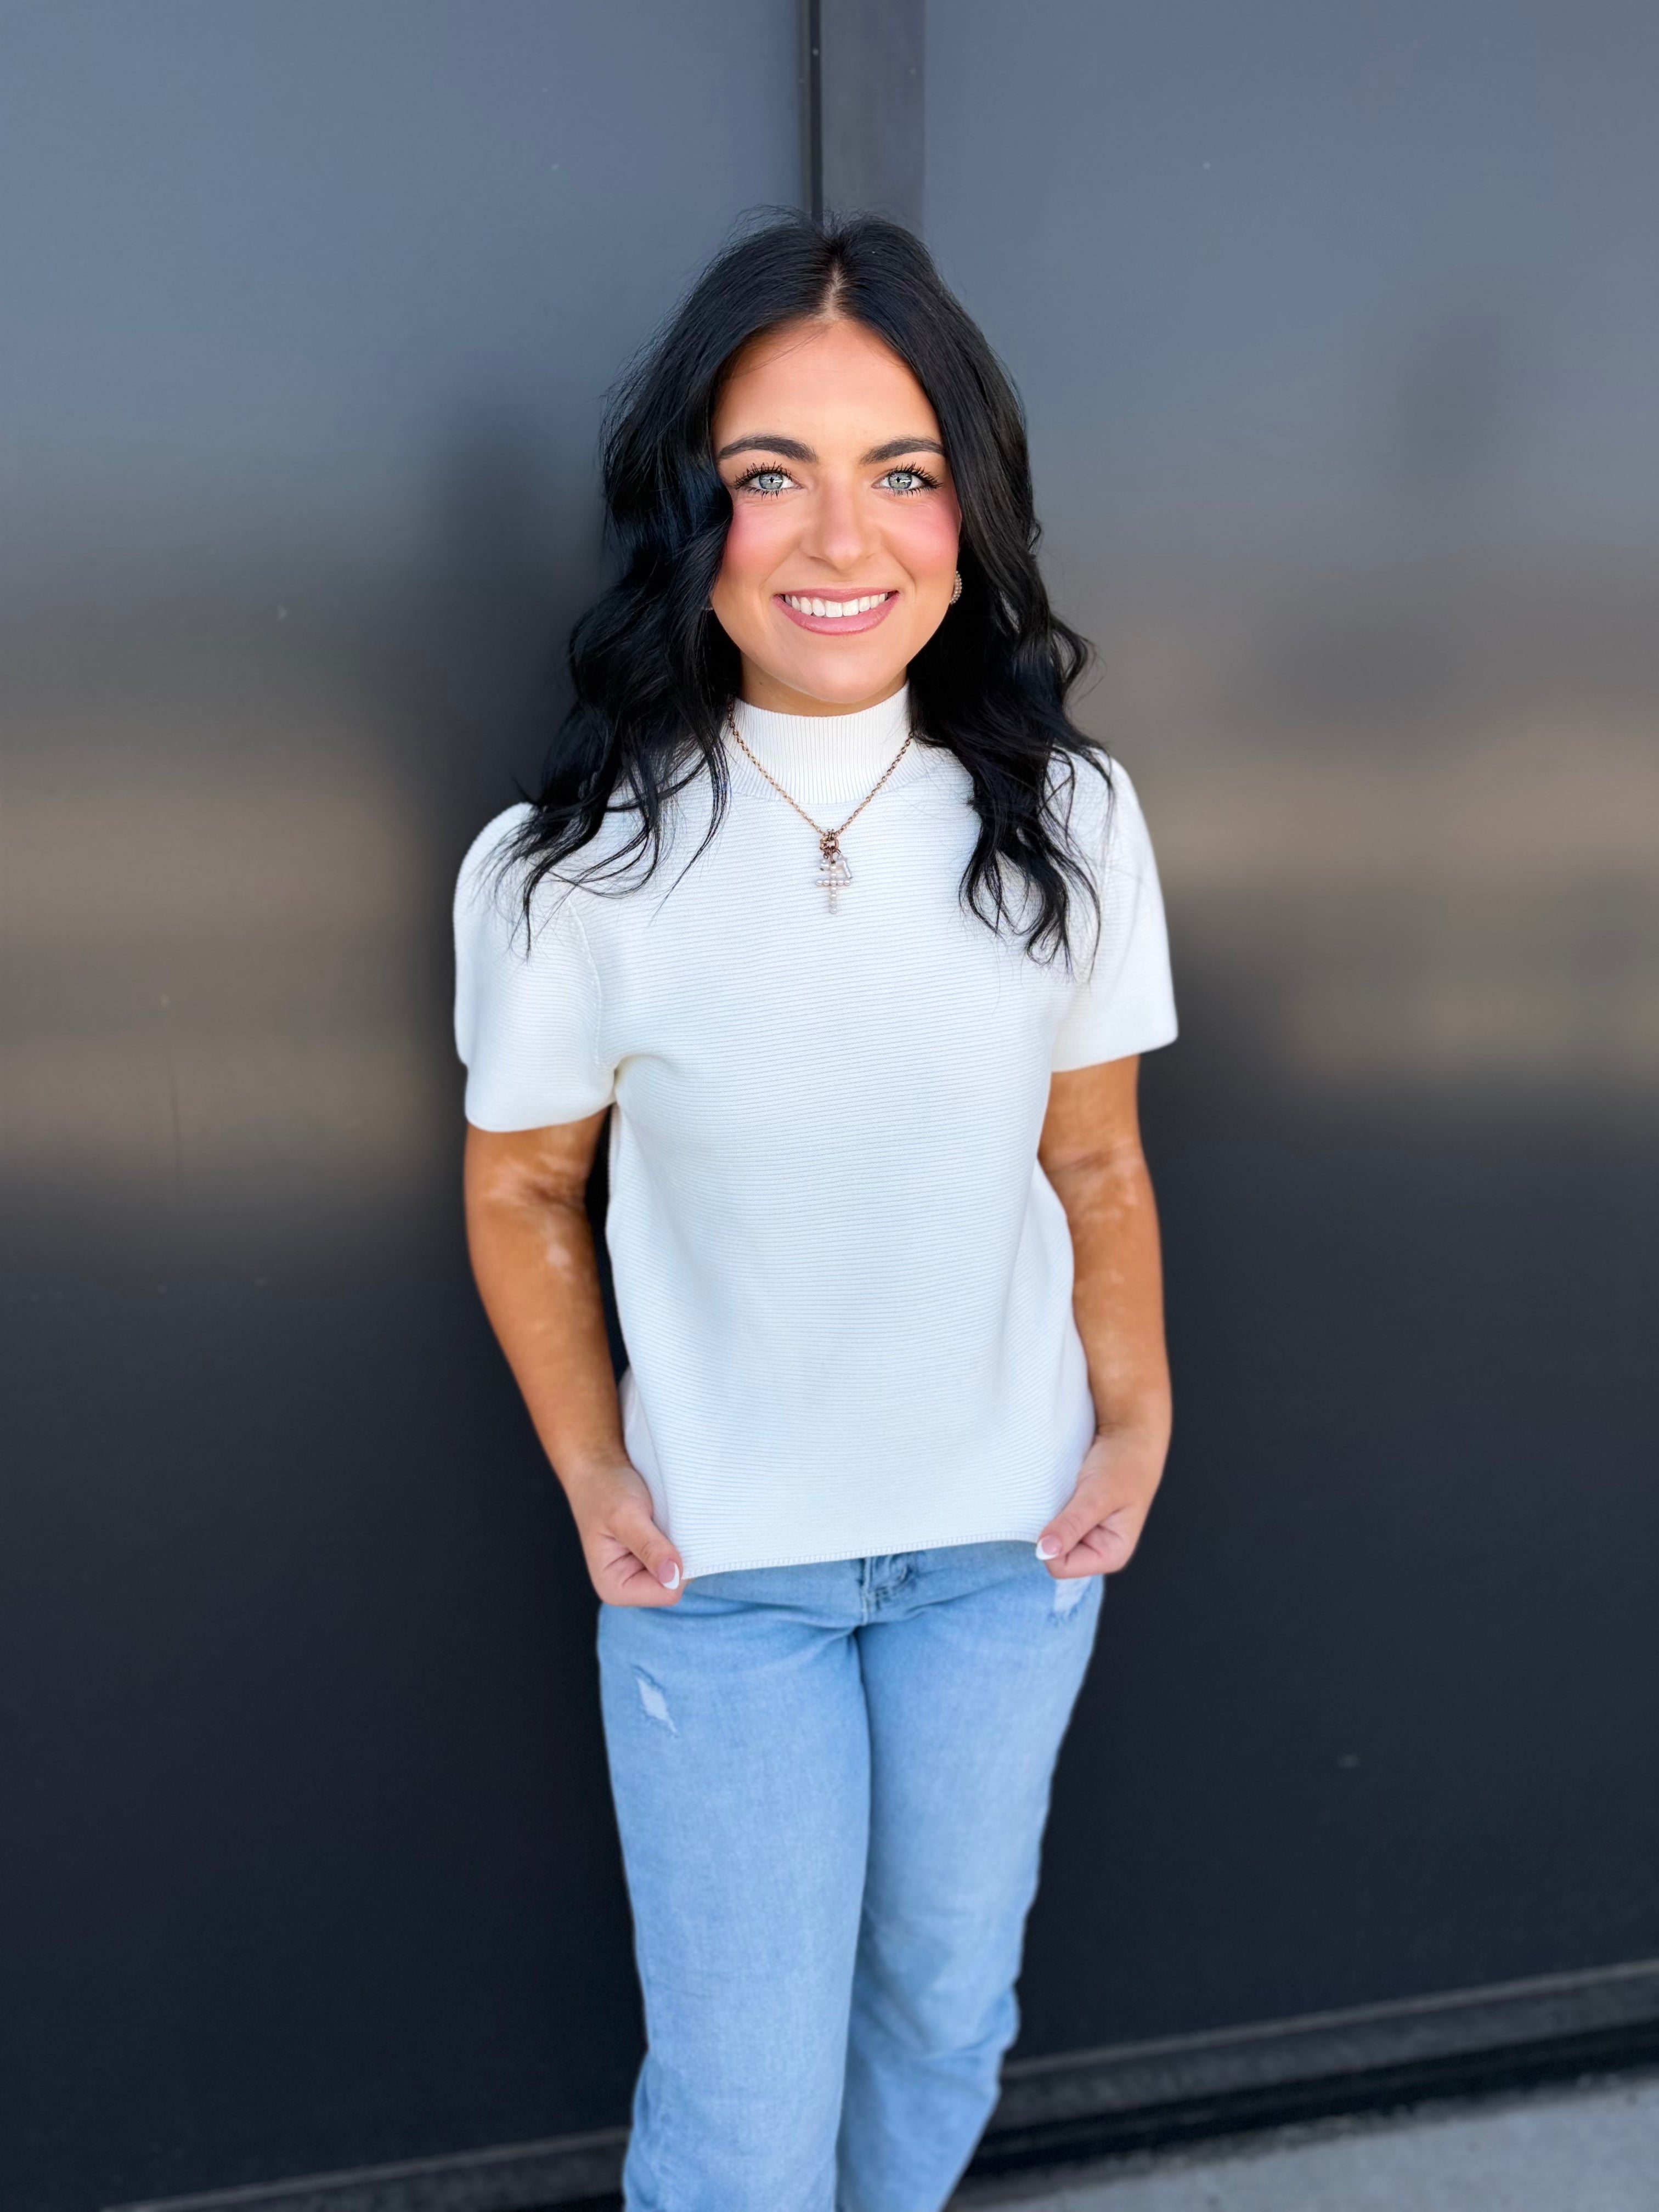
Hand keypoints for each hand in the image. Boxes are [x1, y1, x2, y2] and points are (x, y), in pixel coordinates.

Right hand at [566, 1459, 685, 1605]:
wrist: (599, 1468)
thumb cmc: (604, 1489)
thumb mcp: (625, 1516)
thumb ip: (649, 1547)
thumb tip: (672, 1575)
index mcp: (614, 1587)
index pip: (668, 1593)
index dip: (676, 1564)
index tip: (664, 1531)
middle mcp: (629, 1587)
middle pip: (677, 1583)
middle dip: (678, 1553)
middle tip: (661, 1522)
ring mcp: (642, 1574)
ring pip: (682, 1569)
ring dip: (680, 1542)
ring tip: (660, 1520)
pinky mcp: (652, 1559)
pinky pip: (681, 1556)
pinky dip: (679, 1537)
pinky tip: (664, 1521)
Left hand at [1035, 1420, 1167, 1577]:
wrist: (1129, 1436)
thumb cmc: (1124, 1464)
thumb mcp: (1097, 1495)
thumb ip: (1073, 1524)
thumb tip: (1044, 1551)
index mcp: (1111, 1555)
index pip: (1060, 1566)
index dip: (1051, 1542)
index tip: (1060, 1510)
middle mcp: (1098, 1550)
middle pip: (1053, 1554)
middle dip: (1051, 1528)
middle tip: (1066, 1499)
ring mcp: (1087, 1535)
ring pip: (1049, 1537)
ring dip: (1049, 1515)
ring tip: (1066, 1493)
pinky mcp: (1077, 1520)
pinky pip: (1051, 1521)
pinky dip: (1051, 1506)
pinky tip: (1063, 1491)